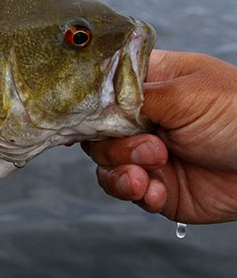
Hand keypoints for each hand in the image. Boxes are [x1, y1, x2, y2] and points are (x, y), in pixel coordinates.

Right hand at [83, 49, 236, 222]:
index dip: (90, 104)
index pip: (101, 89)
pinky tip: (158, 190)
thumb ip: (134, 97)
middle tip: (150, 148)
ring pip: (104, 163)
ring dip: (120, 170)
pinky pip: (126, 190)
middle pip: (95, 130)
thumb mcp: (187, 94)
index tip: (90, 118)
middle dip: (113, 144)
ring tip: (150, 172)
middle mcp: (145, 119)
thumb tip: (92, 103)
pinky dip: (136, 192)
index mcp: (151, 85)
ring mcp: (148, 154)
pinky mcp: (157, 186)